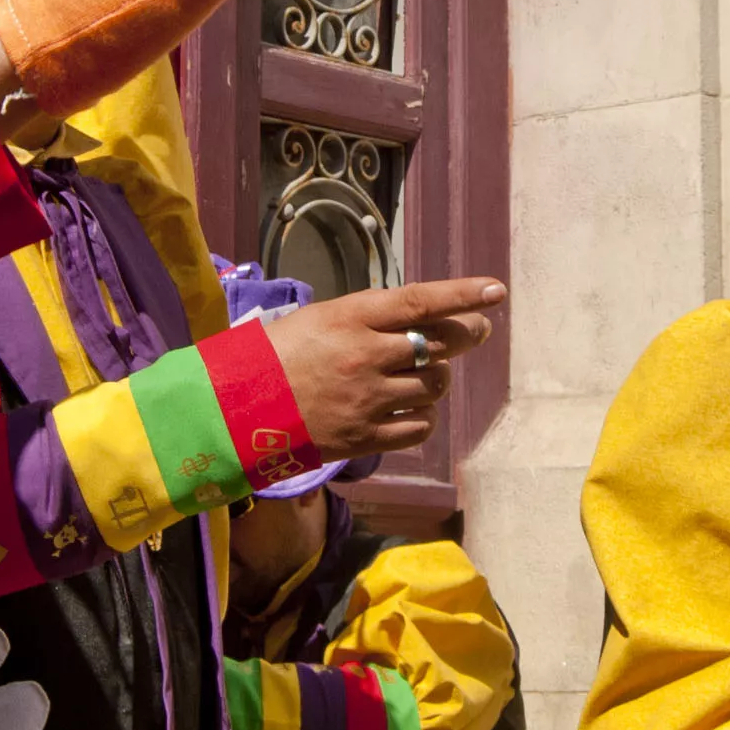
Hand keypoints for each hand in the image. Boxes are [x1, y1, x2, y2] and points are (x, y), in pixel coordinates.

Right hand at [263, 278, 506, 456]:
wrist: (234, 409)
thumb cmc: (274, 355)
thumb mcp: (318, 319)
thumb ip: (367, 318)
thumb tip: (419, 319)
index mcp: (350, 318)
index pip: (420, 302)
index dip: (463, 295)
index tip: (496, 291)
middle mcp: (365, 356)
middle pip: (438, 345)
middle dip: (466, 335)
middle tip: (475, 330)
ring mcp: (367, 399)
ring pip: (433, 386)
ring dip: (437, 377)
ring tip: (424, 373)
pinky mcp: (364, 437)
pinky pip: (418, 426)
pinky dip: (423, 415)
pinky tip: (412, 408)